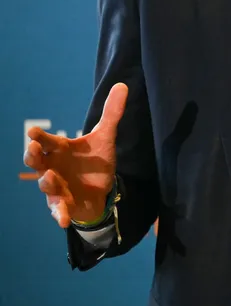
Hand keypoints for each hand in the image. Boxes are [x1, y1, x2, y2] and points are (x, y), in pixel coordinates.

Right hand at [23, 83, 126, 227]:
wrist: (100, 188)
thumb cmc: (95, 161)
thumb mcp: (106, 137)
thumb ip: (111, 113)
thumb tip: (122, 85)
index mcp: (60, 149)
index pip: (46, 141)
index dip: (38, 137)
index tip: (33, 132)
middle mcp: (53, 167)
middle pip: (36, 161)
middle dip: (32, 156)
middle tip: (33, 148)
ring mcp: (56, 187)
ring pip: (45, 185)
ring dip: (46, 182)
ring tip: (49, 177)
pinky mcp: (64, 204)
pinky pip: (59, 210)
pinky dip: (60, 214)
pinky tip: (63, 221)